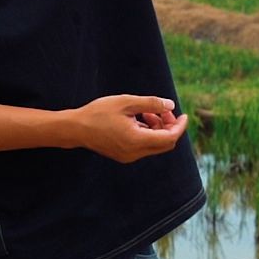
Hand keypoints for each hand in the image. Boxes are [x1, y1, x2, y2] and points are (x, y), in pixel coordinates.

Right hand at [72, 94, 188, 163]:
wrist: (75, 128)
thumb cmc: (99, 112)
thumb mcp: (126, 102)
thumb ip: (151, 103)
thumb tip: (170, 105)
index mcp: (137, 140)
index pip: (169, 138)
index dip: (180, 126)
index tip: (183, 115)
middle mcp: (135, 152)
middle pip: (165, 144)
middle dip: (169, 126)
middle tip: (163, 109)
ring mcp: (129, 156)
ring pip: (154, 145)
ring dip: (158, 128)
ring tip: (148, 111)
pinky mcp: (123, 155)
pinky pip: (144, 146)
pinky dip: (148, 133)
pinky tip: (140, 119)